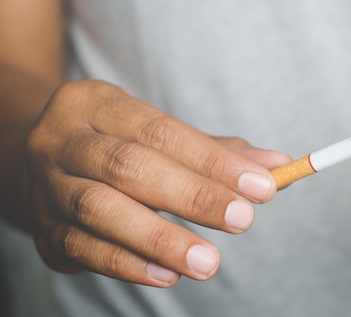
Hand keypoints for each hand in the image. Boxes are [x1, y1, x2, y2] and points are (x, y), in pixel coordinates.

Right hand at [25, 80, 289, 286]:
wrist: (46, 158)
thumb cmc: (120, 142)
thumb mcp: (161, 134)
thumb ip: (220, 151)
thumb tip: (280, 166)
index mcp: (96, 103)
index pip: (162, 132)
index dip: (214, 161)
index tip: (262, 186)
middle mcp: (62, 140)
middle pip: (129, 166)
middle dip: (192, 195)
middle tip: (243, 220)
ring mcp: (45, 186)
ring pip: (100, 210)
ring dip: (160, 238)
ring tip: (209, 263)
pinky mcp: (42, 230)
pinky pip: (82, 248)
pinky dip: (128, 263)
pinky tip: (168, 275)